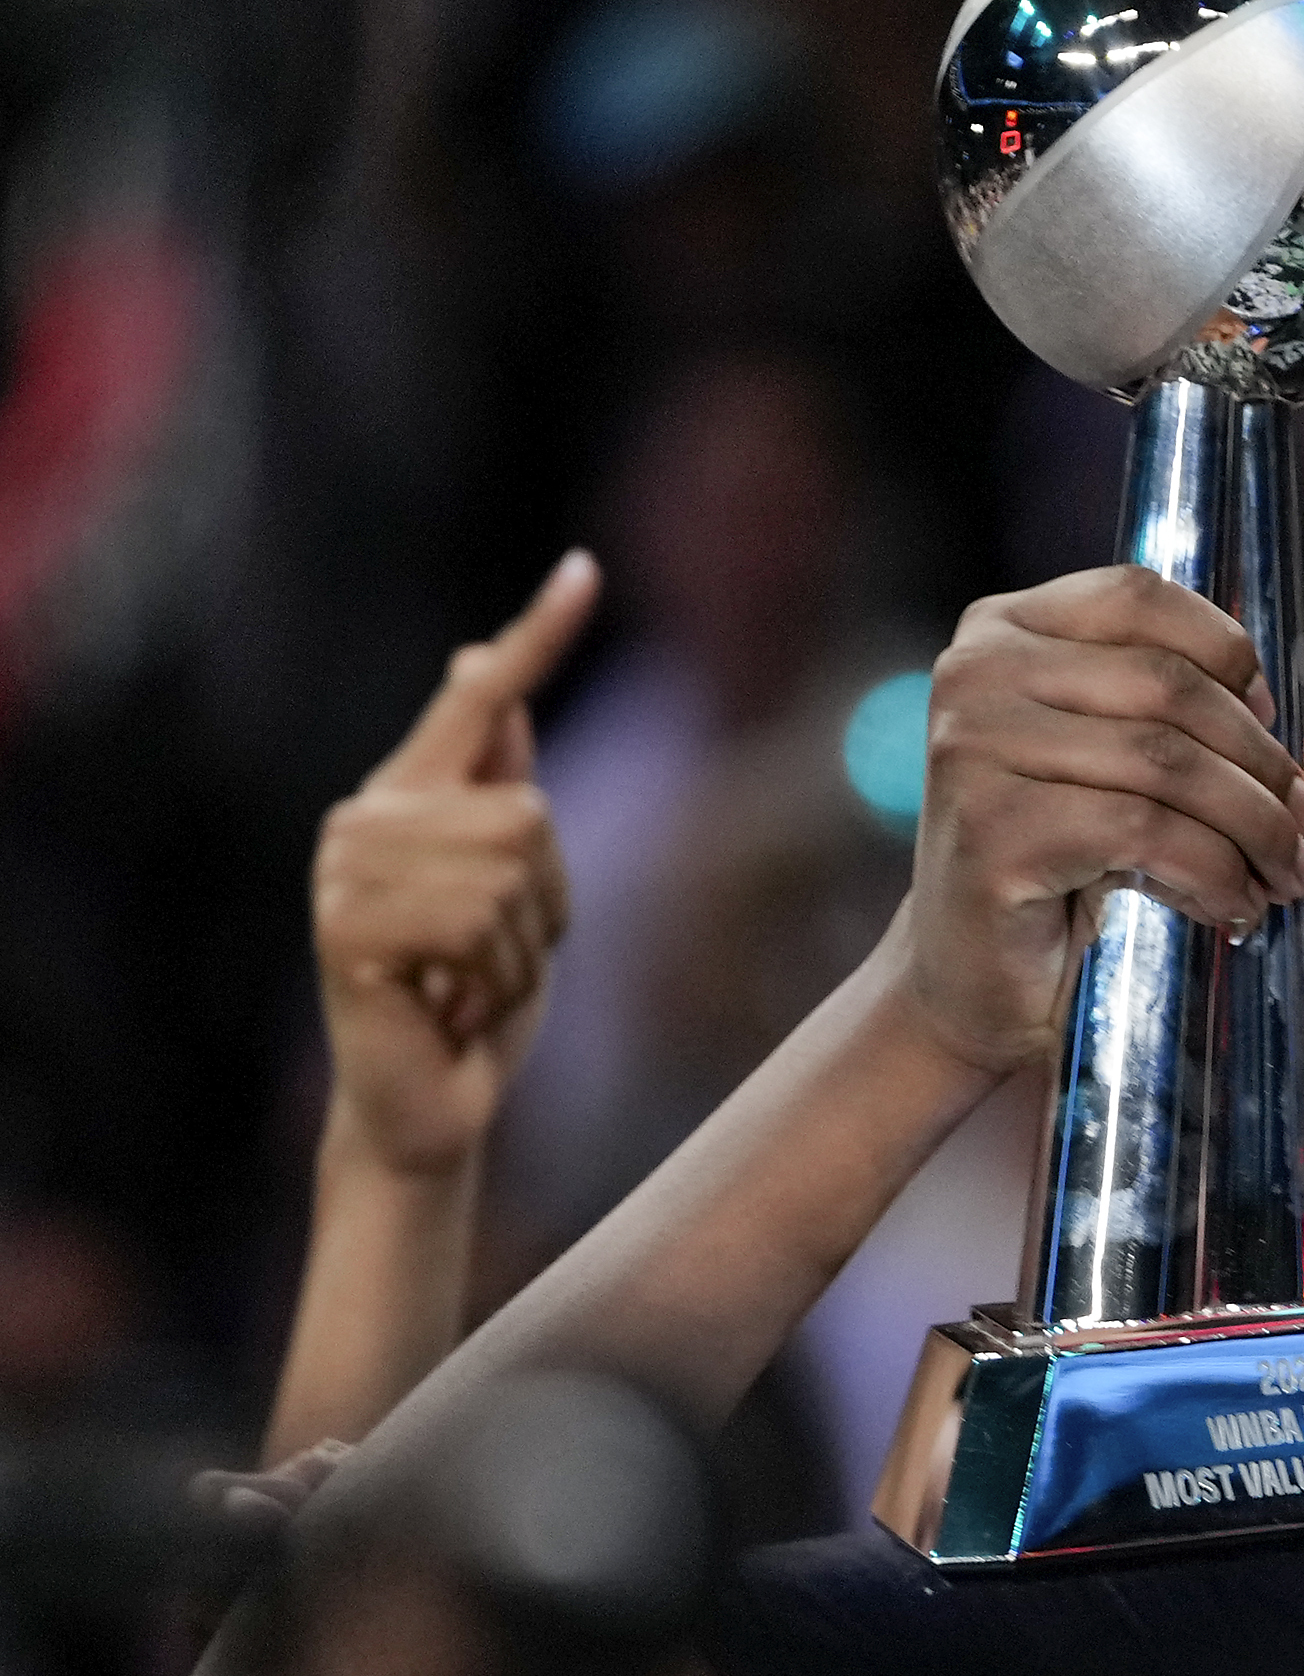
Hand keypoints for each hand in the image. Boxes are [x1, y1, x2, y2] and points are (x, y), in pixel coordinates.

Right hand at [313, 553, 591, 1172]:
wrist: (431, 1105)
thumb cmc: (475, 1001)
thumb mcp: (515, 894)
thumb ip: (495, 792)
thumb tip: (486, 676)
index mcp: (412, 798)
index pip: (479, 696)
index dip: (536, 636)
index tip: (584, 570)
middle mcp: (367, 816)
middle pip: (528, 810)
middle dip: (545, 905)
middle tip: (491, 961)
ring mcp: (346, 869)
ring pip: (508, 869)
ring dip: (518, 951)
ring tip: (467, 985)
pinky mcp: (345, 927)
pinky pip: (474, 921)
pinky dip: (491, 979)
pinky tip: (446, 1006)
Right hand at [902, 568, 1303, 1075]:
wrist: (983, 981)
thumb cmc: (1070, 867)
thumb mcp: (1155, 784)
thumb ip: (1245, 748)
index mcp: (1009, 628)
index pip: (1143, 596)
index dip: (1230, 655)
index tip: (1274, 726)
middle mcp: (978, 672)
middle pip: (1171, 685)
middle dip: (1263, 764)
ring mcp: (974, 747)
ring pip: (1168, 761)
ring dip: (1255, 827)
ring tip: (1285, 877)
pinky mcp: (992, 829)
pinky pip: (1145, 832)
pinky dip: (1214, 873)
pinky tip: (1234, 908)